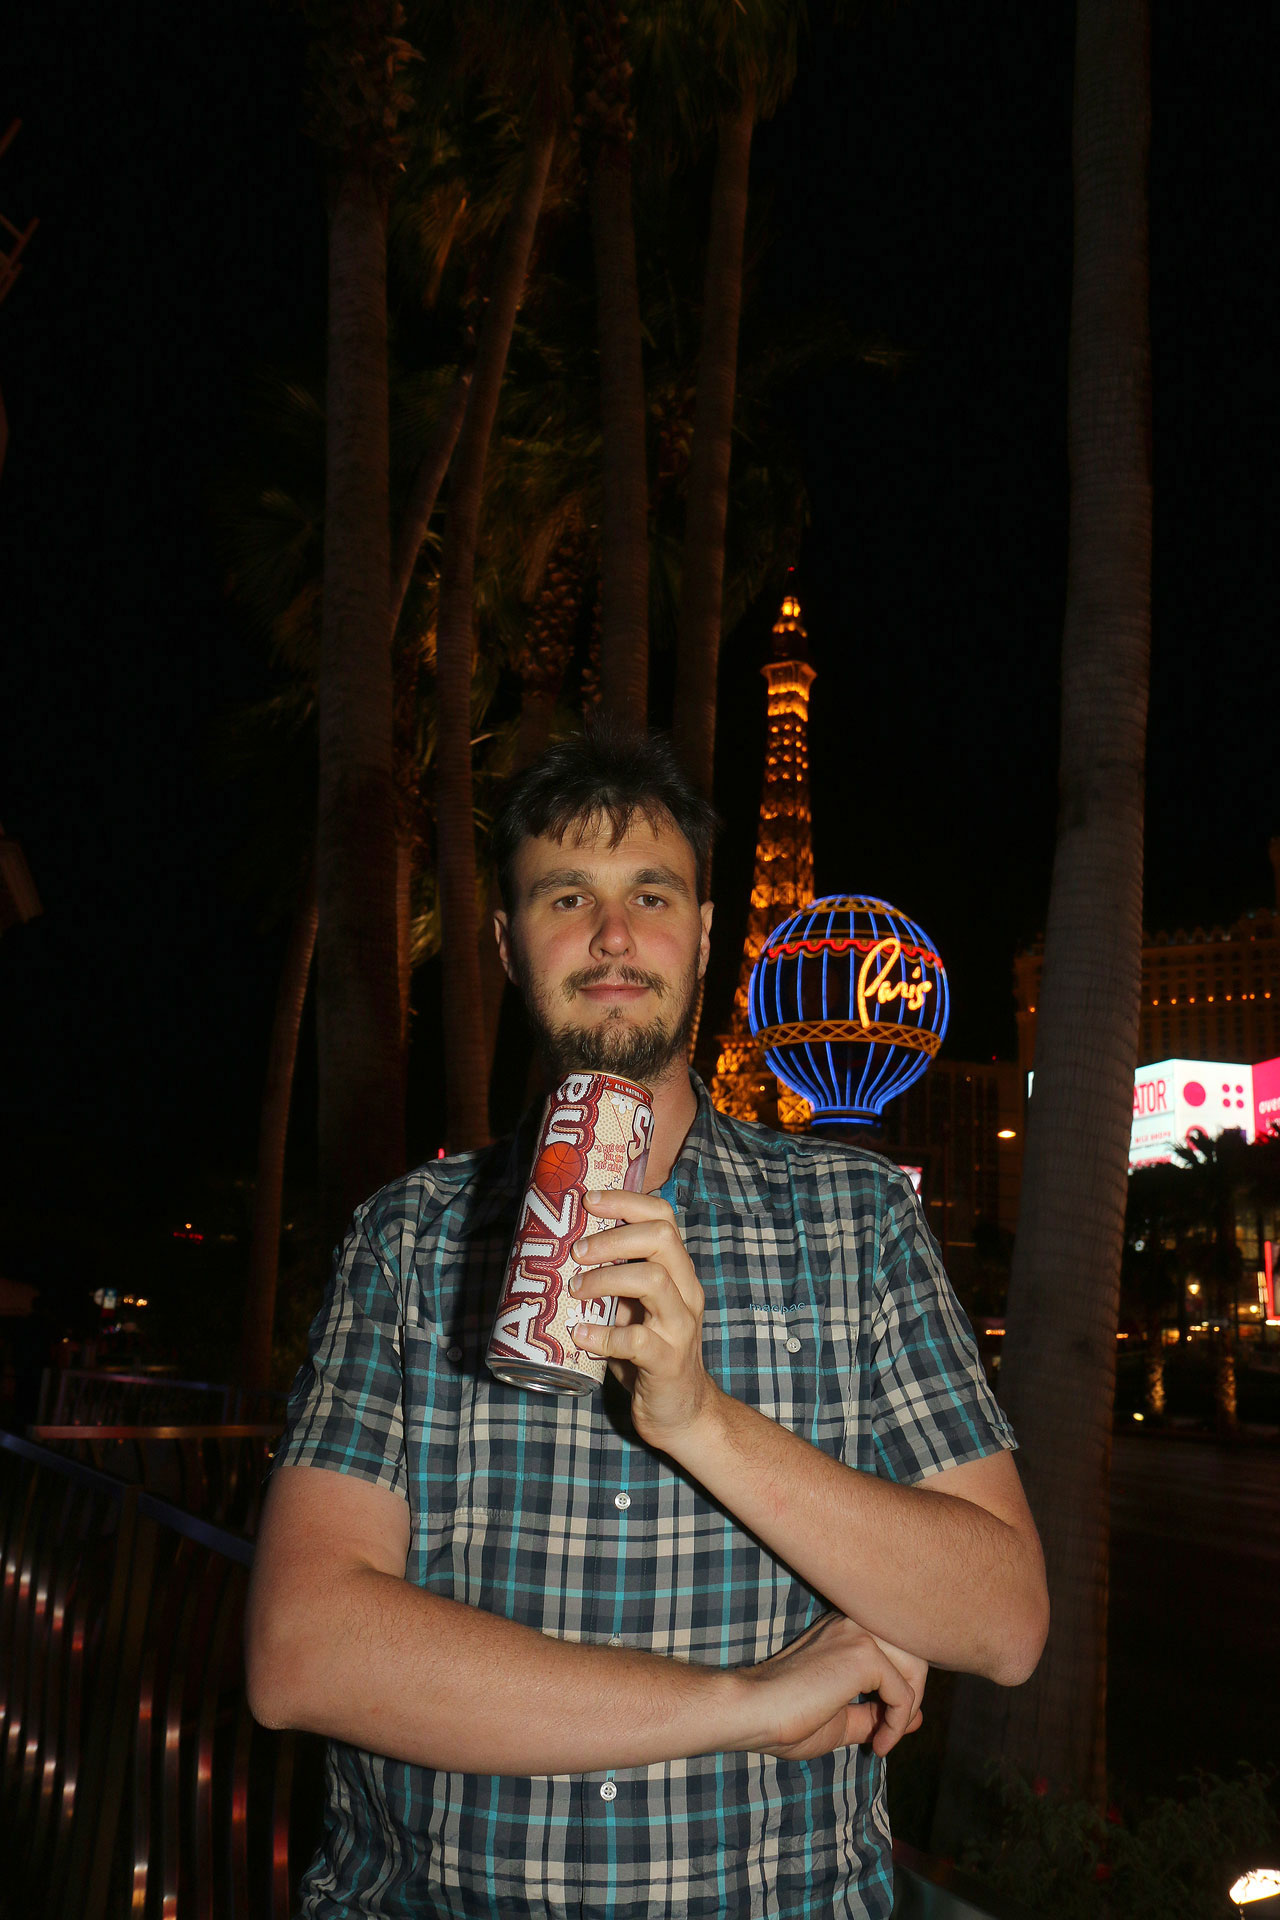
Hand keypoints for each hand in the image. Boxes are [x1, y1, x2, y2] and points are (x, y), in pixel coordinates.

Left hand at [568, 1189, 714, 1446]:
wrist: (683, 1412)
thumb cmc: (649, 1354)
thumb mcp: (636, 1310)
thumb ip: (614, 1283)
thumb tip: (557, 1252)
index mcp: (678, 1273)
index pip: (663, 1217)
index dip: (626, 1202)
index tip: (589, 1201)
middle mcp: (686, 1292)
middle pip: (661, 1238)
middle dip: (613, 1237)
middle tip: (576, 1251)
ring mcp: (680, 1326)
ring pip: (652, 1280)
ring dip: (606, 1279)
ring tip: (575, 1290)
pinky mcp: (668, 1362)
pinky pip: (636, 1341)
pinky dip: (603, 1335)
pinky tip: (580, 1335)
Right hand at [737, 1614, 923, 1761]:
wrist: (753, 1712)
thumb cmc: (786, 1718)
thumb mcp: (841, 1718)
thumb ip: (877, 1712)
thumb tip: (917, 1717)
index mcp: (846, 1629)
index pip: (897, 1650)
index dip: (900, 1692)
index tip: (882, 1730)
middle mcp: (854, 1621)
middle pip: (915, 1652)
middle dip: (912, 1697)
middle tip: (887, 1733)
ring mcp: (859, 1633)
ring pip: (916, 1666)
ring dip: (908, 1709)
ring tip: (884, 1737)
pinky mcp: (863, 1653)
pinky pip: (904, 1694)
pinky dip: (897, 1726)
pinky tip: (877, 1745)